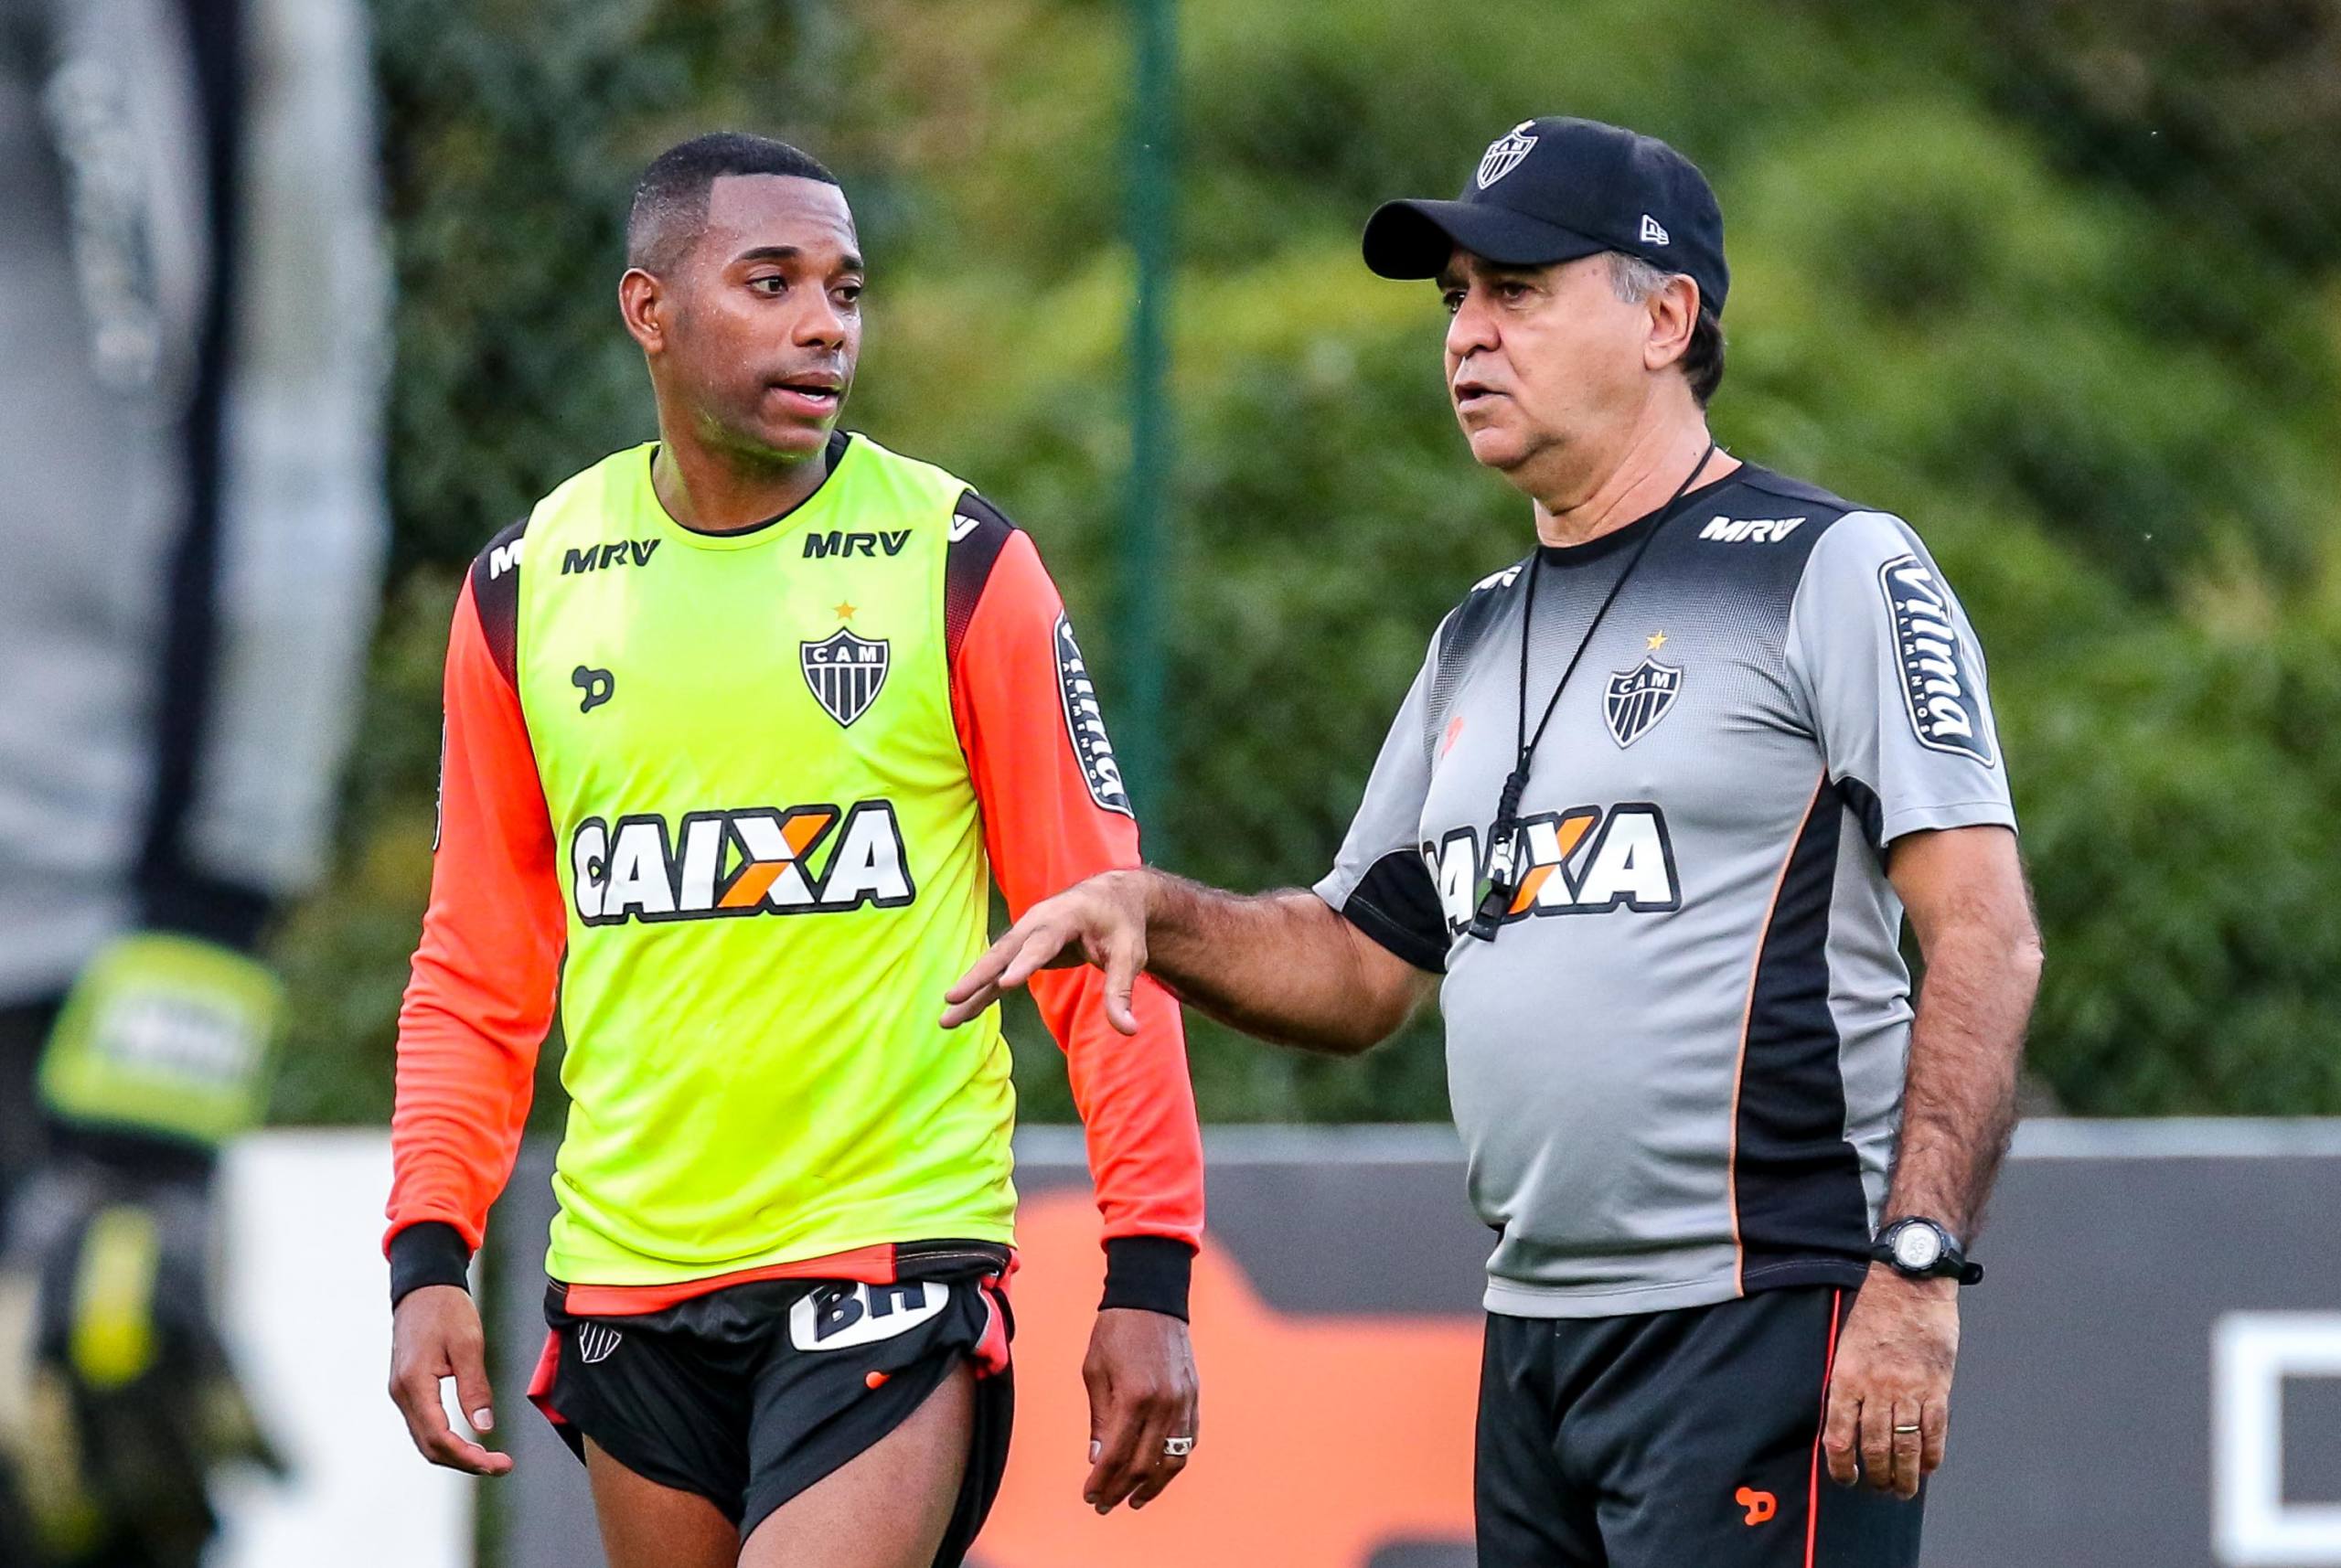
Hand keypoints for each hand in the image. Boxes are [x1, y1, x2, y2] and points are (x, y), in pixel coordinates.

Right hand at [388, 1284, 511, 1475]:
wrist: (423, 1287)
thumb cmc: (447, 1310)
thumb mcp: (468, 1344)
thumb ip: (475, 1387)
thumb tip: (484, 1428)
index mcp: (415, 1383)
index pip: (439, 1437)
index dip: (469, 1457)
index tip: (498, 1463)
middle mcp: (401, 1393)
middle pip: (430, 1446)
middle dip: (465, 1462)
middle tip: (500, 1465)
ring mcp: (401, 1393)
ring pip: (425, 1439)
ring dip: (455, 1454)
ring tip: (489, 1459)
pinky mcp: (407, 1389)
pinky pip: (423, 1425)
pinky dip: (445, 1440)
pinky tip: (468, 1442)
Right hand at [942, 870, 1153, 1034]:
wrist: (1109, 898)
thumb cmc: (1121, 925)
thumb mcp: (1129, 956)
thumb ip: (1122, 991)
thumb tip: (1129, 1031)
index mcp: (1065, 917)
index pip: (1043, 943)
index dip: (1024, 963)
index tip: (1005, 984)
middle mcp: (1037, 922)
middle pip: (1004, 951)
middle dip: (977, 975)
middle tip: (953, 997)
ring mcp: (1024, 935)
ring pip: (992, 964)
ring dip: (969, 989)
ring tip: (945, 1018)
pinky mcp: (1021, 951)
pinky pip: (996, 974)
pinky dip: (978, 993)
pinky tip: (960, 1015)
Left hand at [1080, 1307, 1198, 1513]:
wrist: (1152, 1299)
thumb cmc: (1115, 1333)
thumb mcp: (1094, 1372)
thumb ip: (1099, 1418)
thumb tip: (1096, 1458)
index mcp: (1134, 1397)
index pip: (1116, 1454)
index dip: (1101, 1481)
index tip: (1089, 1496)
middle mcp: (1163, 1405)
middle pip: (1144, 1465)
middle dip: (1121, 1489)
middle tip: (1104, 1505)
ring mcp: (1183, 1402)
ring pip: (1172, 1461)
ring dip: (1152, 1486)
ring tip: (1133, 1500)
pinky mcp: (1194, 1397)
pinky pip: (1188, 1441)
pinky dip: (1173, 1462)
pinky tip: (1158, 1473)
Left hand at [1822, 1266, 1958, 1497]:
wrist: (1909, 1284)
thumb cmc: (1874, 1314)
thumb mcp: (1846, 1347)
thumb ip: (1846, 1386)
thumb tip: (1845, 1427)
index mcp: (1846, 1378)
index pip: (1838, 1436)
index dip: (1841, 1466)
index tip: (1846, 1479)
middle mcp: (1876, 1388)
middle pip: (1874, 1447)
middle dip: (1875, 1477)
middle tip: (1878, 1489)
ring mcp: (1908, 1389)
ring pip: (1905, 1447)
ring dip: (1905, 1475)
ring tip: (1903, 1490)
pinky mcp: (1937, 1386)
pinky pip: (1935, 1431)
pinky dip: (1932, 1455)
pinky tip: (1929, 1467)